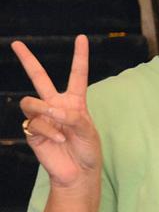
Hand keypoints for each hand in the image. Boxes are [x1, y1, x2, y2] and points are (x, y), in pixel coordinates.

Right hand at [11, 36, 101, 189]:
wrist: (78, 173)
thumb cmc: (88, 150)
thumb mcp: (89, 132)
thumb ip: (73, 118)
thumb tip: (52, 109)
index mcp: (75, 101)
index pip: (77, 75)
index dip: (79, 56)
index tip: (82, 38)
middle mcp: (56, 105)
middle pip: (39, 78)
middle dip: (27, 60)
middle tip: (16, 43)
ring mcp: (43, 118)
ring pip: (30, 101)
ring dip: (44, 109)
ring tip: (57, 120)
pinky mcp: (33, 132)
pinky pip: (34, 123)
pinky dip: (48, 130)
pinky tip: (59, 138)